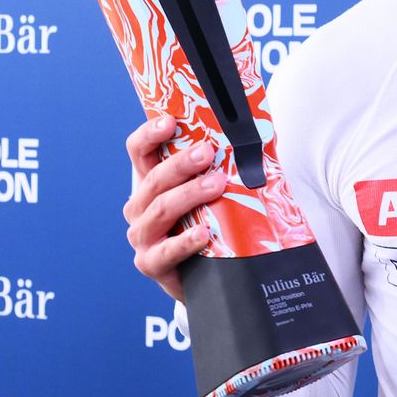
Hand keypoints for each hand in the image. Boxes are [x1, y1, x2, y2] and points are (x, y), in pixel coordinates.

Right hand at [122, 115, 224, 301]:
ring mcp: (143, 236)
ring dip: (189, 194)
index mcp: (149, 182)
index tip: (171, 121)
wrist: (204, 275)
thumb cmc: (208, 223)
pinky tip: (203, 233)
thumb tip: (257, 134)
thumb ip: (220, 164)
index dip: (150, 134)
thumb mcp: (209, 192)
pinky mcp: (151, 264)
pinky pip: (167, 251)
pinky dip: (186, 241)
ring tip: (217, 184)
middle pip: (153, 179)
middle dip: (181, 163)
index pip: (139, 151)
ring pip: (161, 210)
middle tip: (207, 152)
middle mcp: (140, 206)